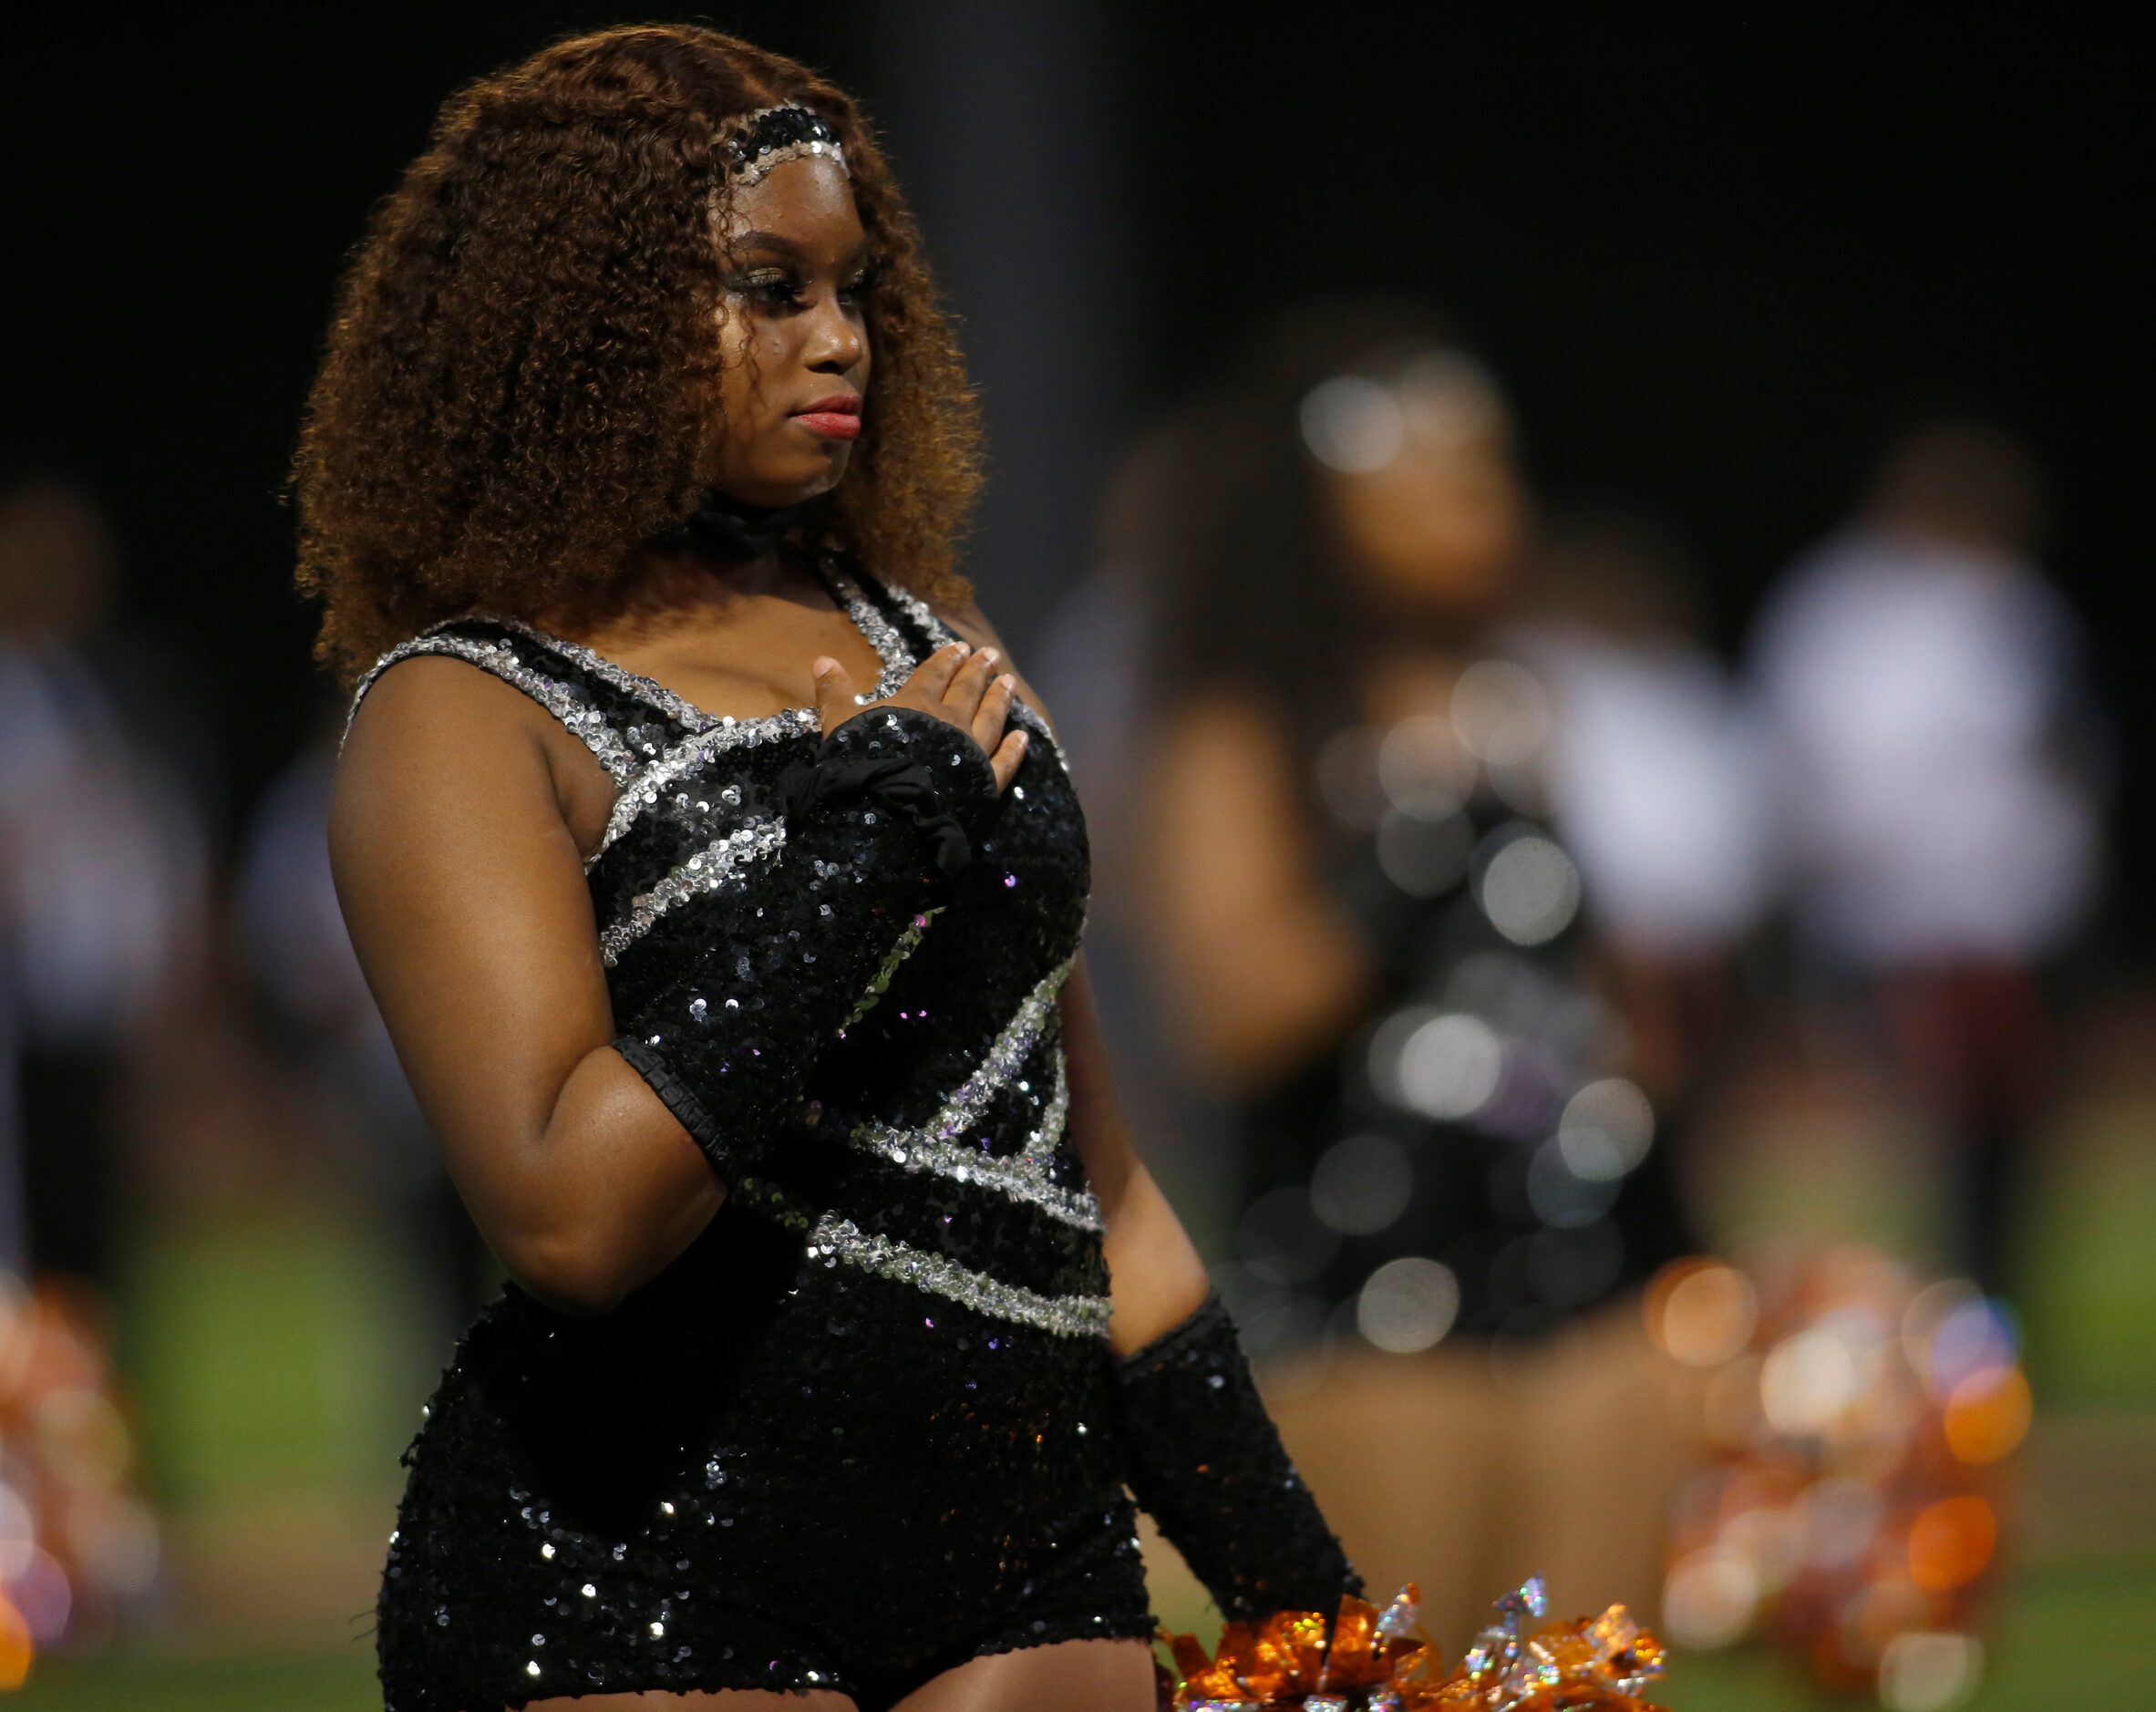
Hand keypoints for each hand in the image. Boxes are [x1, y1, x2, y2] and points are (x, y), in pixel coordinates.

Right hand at [810, 641, 1028, 791]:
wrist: (890, 809)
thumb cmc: (862, 762)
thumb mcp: (839, 723)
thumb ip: (834, 692)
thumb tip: (823, 659)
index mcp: (918, 704)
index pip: (935, 675)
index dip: (946, 659)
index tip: (960, 646)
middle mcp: (951, 721)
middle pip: (968, 690)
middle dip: (978, 671)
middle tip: (990, 655)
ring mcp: (972, 751)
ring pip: (991, 718)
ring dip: (1000, 699)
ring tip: (1010, 682)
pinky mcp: (985, 782)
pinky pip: (1004, 761)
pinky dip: (1015, 749)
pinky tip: (1023, 736)